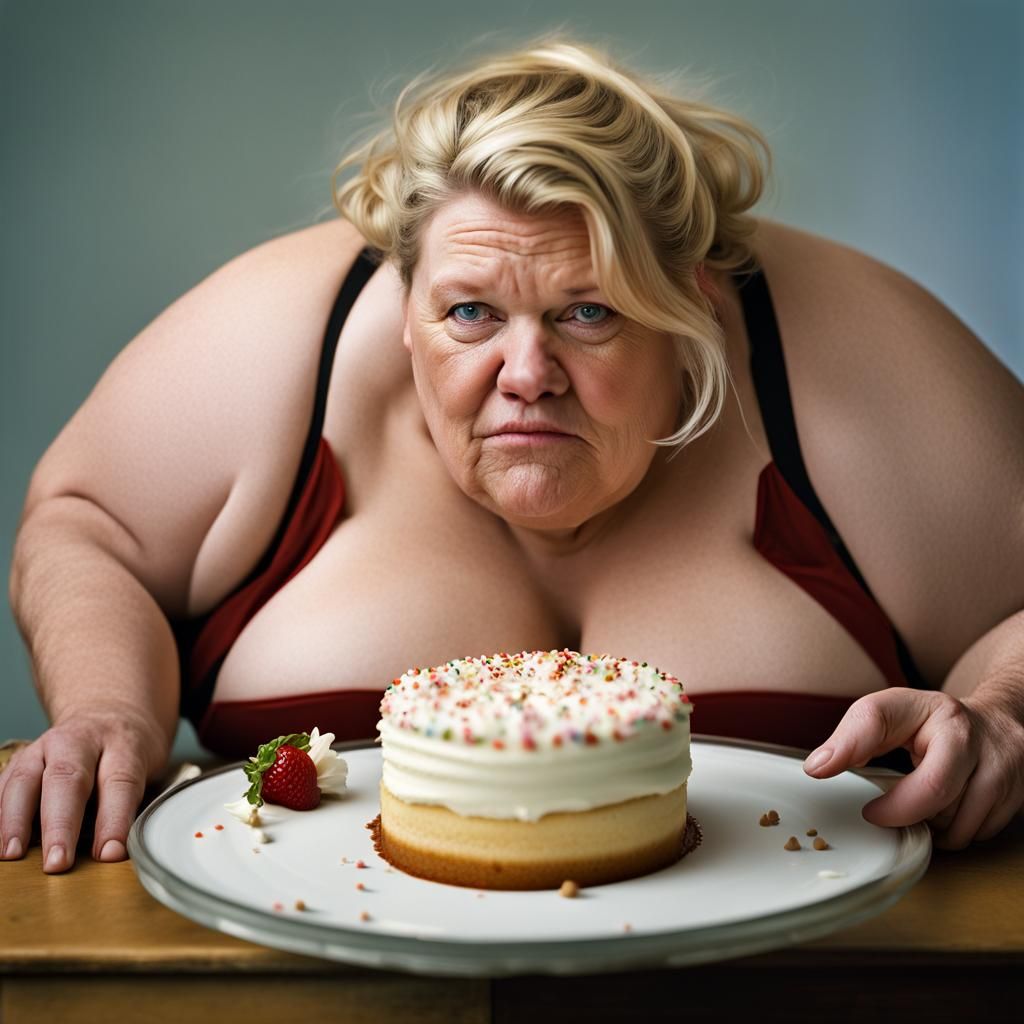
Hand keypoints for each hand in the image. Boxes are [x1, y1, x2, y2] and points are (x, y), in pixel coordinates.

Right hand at [0, 707, 170, 872]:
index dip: (114, 820)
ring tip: (13, 854)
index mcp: (123, 744)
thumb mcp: (149, 767)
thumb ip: (132, 804)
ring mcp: (46, 746)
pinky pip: (5, 781)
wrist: (107, 710)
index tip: (108, 854)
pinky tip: (0, 837)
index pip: (120, 782)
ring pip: (26, 778)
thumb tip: (117, 852)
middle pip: (68, 778)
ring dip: (16, 819)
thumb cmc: (130, 750)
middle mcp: (81, 740)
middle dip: (60, 825)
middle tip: (57, 863)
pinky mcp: (22, 757)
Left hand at [802, 687, 1023, 848]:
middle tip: (880, 812)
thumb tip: (817, 768)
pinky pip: (980, 833)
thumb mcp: (889, 713)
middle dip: (904, 812)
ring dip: (935, 825)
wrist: (997, 722)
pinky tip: (947, 810)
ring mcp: (1004, 767)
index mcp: (937, 712)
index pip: (888, 731)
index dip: (857, 757)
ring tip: (921, 802)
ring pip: (961, 823)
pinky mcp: (1019, 795)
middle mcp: (975, 737)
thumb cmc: (933, 721)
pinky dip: (958, 831)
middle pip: (934, 793)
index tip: (849, 796)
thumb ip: (854, 737)